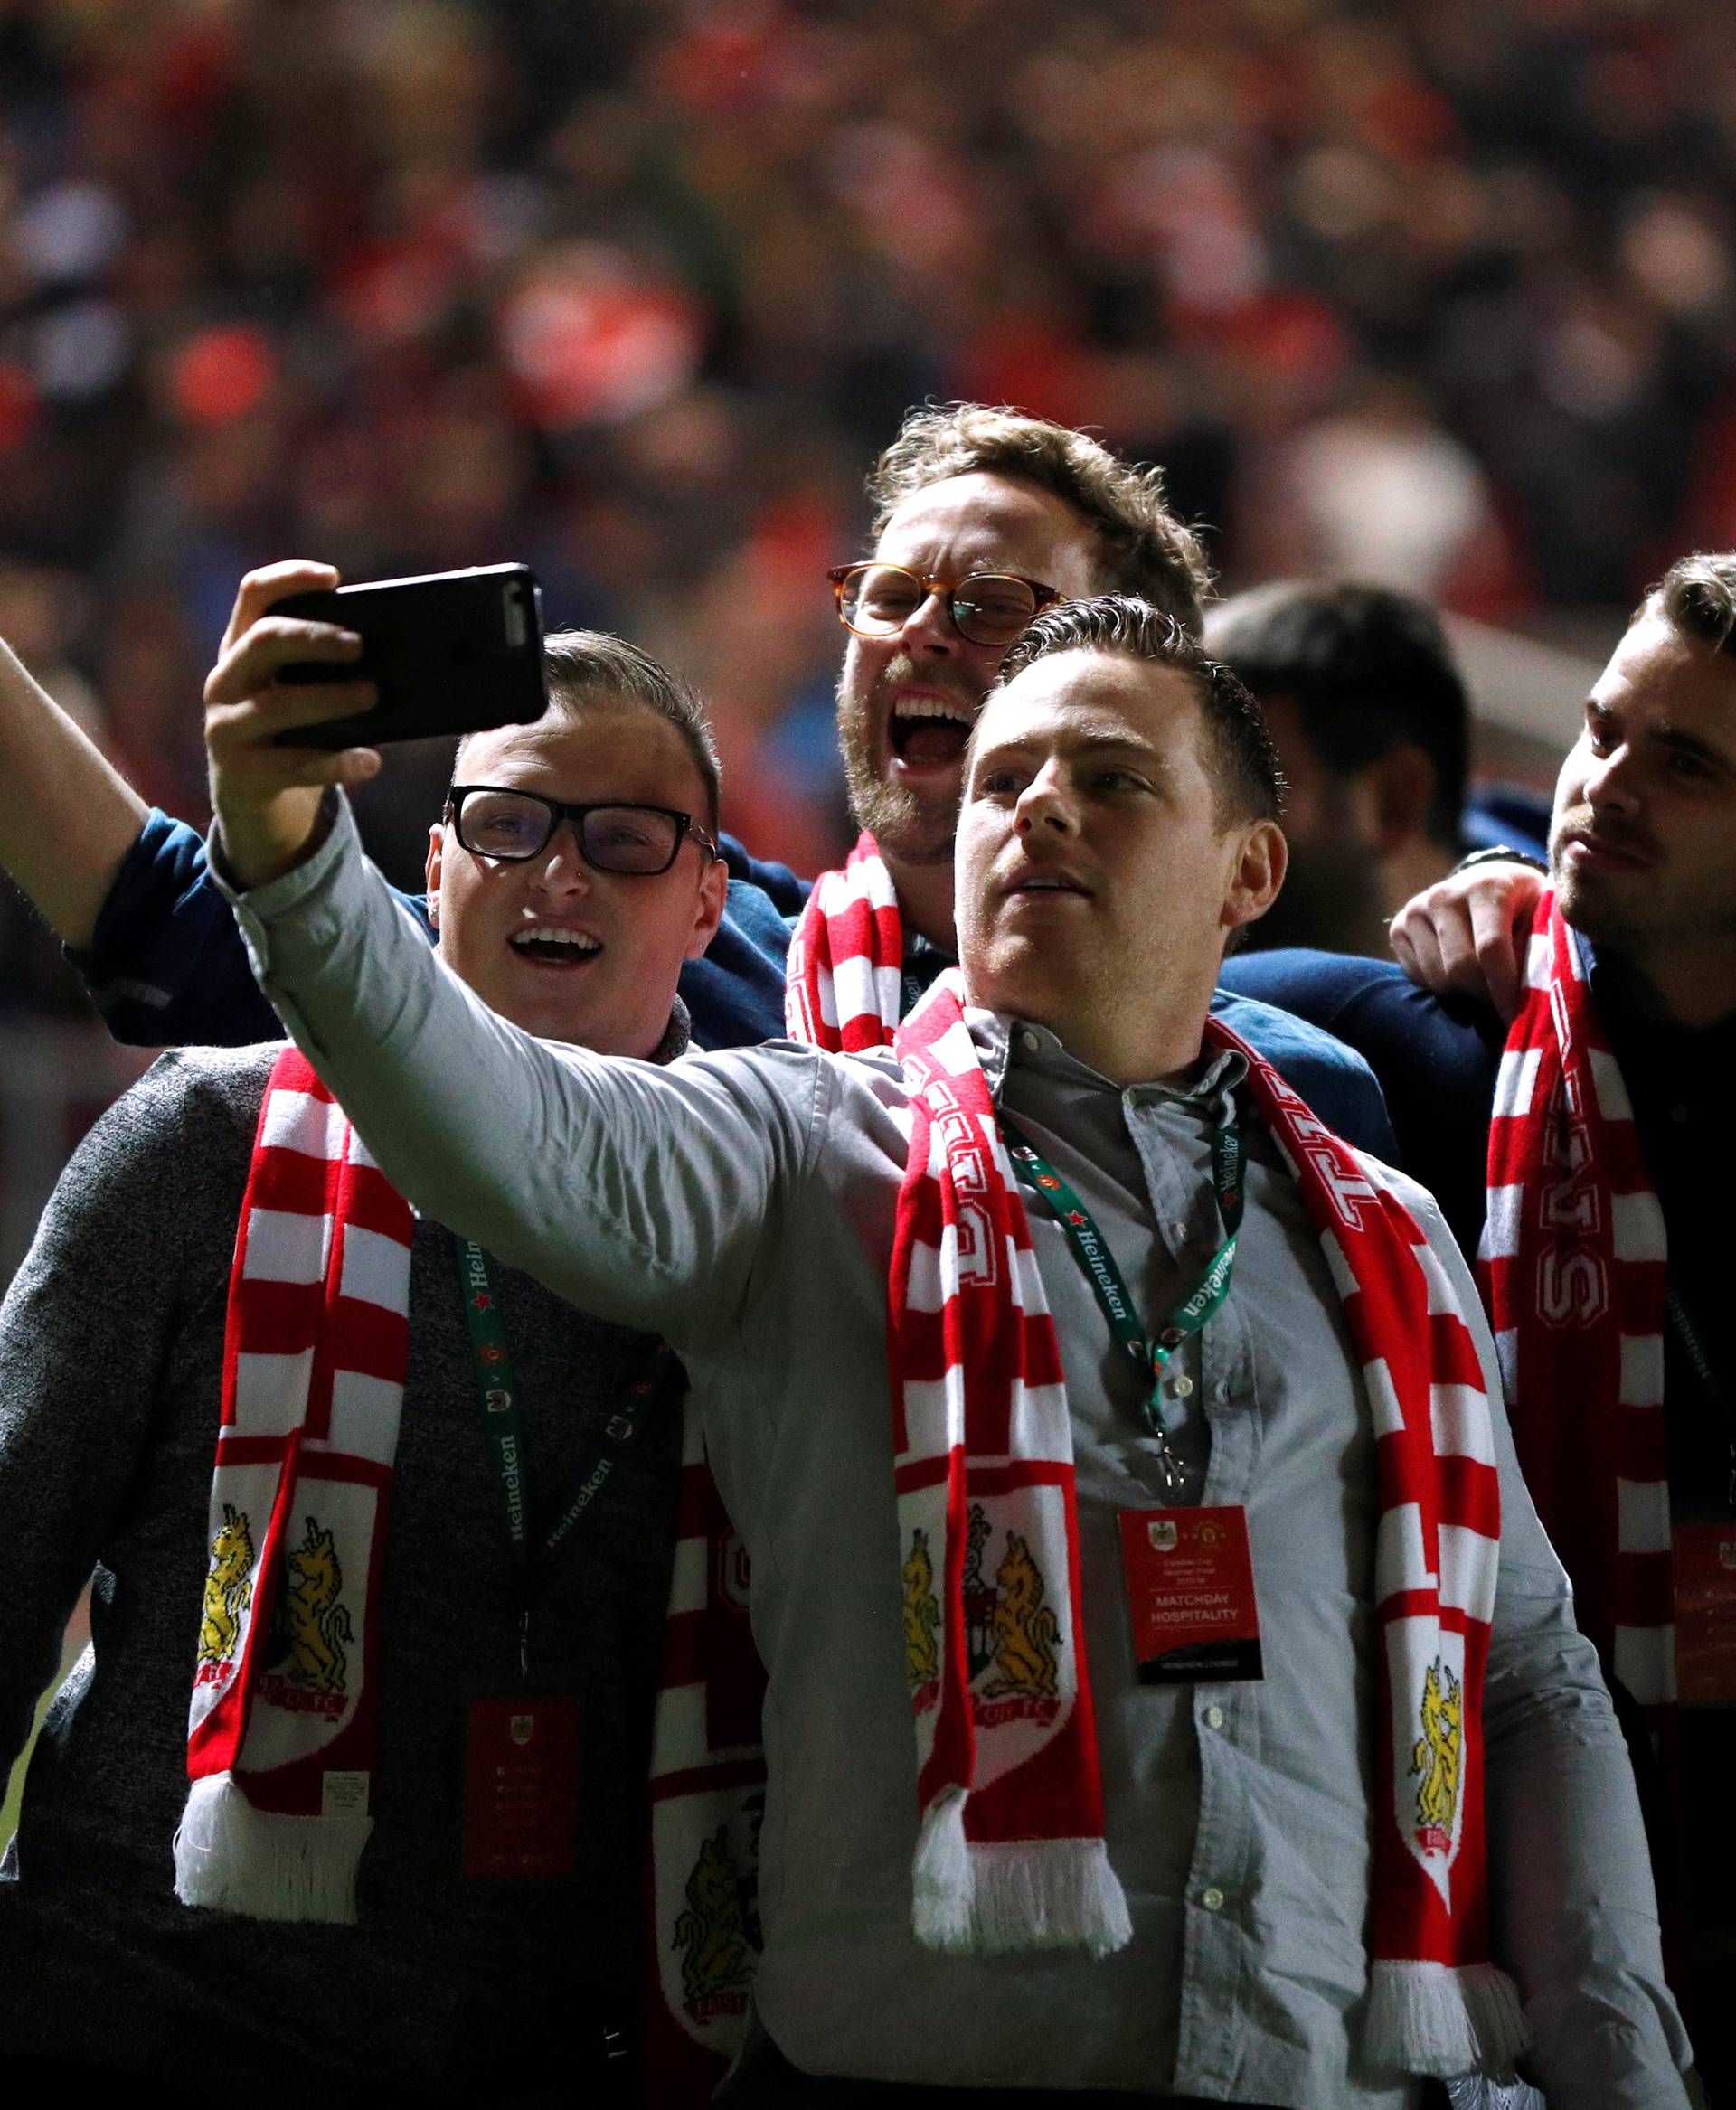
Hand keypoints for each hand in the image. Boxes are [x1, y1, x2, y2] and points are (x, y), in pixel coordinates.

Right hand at [204, 561, 381, 887]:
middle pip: (263, 642)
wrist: (256, 804)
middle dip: (315, 638)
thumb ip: (330, 671)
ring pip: (277, 705)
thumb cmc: (293, 736)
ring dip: (331, 698)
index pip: (254, 596)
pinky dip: (337, 763)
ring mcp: (226, 729)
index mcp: (241, 650)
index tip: (332, 577)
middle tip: (362, 645)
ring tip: (373, 695)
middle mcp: (225, 682)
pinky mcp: (242, 775)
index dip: (289, 579)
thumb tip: (402, 659)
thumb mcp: (301, 694)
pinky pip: (293, 766)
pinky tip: (371, 761)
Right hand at [1388, 860, 1544, 1020]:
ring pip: (1438, 979)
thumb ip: (1539, 950)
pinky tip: (1460, 975)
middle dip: (1485, 996)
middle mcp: (1444, 895)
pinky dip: (1443, 987)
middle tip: (1503, 1006)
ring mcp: (1416, 910)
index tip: (1516, 1020)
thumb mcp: (1543, 919)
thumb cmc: (1523, 906)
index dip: (1504, 990)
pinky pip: (1419, 978)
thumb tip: (1534, 994)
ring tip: (1485, 986)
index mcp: (1486, 887)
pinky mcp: (1398, 927)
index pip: (1490, 948)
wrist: (1487, 882)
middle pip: (1460, 968)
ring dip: (1465, 994)